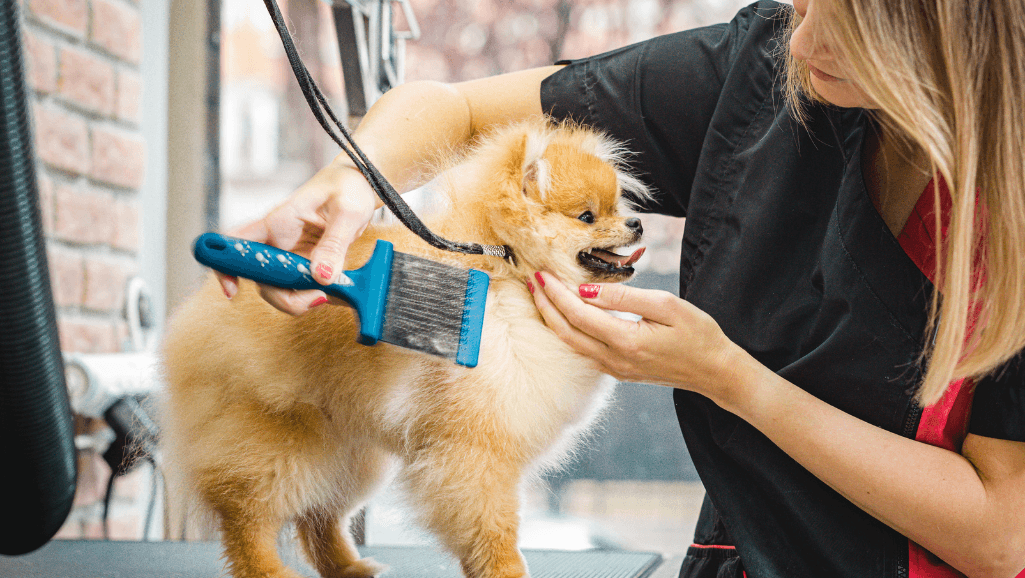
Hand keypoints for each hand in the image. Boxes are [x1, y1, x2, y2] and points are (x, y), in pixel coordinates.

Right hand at [216, 160, 378, 314]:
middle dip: (284, 298)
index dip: (224, 266)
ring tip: (333, 292)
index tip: (232, 290)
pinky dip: (319, 295)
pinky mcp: (307, 265)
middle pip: (261, 280)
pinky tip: (340, 292)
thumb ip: (334, 244)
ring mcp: (292, 255)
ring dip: (303, 299)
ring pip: (281, 290)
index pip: (236, 242)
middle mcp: (279, 242)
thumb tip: (322, 276)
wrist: (361, 184)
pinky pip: (304, 288)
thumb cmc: (348, 186)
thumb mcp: (347, 212)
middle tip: (317, 297)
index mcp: (277, 222)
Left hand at [529, 271, 744, 403]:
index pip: (578, 314)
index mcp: (626, 341)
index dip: (556, 293)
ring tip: (540, 294)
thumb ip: (624, 298)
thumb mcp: (667, 306)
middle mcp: (615, 360)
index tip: (542, 273)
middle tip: (532, 280)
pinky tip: (563, 315)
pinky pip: (584, 350)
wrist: (715, 372)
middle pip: (566, 331)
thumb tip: (587, 290)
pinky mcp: (619, 371)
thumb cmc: (698, 334)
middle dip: (545, 305)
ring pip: (571, 343)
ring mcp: (615, 369)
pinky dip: (568, 330)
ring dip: (553, 318)